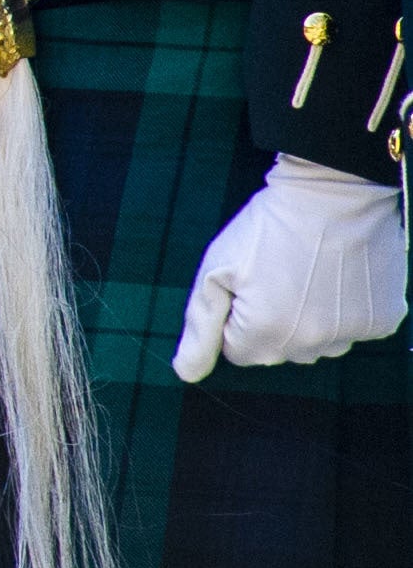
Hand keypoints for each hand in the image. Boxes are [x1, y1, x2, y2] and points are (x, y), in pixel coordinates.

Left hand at [174, 153, 407, 381]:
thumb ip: (200, 326)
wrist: (334, 194)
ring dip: (308, 320)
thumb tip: (184, 373)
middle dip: (270, 321)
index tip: (245, 284)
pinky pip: (352, 330)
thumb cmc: (266, 228)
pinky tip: (338, 276)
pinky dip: (344, 311)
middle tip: (276, 274)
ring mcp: (351, 335)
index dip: (235, 317)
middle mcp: (312, 346)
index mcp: (266, 336)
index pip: (237, 351)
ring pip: (316, 343)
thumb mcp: (216, 270)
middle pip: (277, 351)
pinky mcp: (382, 322)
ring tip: (308, 273)